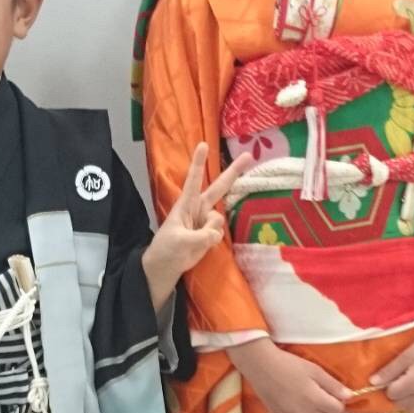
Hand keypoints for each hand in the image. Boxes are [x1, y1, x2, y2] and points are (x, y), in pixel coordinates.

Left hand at [142, 142, 251, 311]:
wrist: (165, 268)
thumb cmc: (166, 249)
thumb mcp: (180, 241)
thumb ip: (200, 236)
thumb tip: (217, 234)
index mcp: (186, 204)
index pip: (194, 180)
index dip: (199, 163)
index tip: (203, 144)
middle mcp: (198, 208)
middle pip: (219, 187)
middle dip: (233, 172)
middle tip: (248, 155)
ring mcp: (205, 221)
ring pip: (219, 219)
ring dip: (211, 230)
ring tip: (196, 241)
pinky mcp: (210, 234)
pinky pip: (220, 233)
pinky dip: (213, 240)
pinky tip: (202, 246)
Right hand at [231, 339, 352, 412]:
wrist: (261, 368)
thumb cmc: (289, 365)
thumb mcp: (315, 370)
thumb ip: (333, 385)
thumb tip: (350, 396)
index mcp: (315, 400)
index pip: (338, 410)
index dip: (340, 403)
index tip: (335, 394)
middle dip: (332, 411)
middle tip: (326, 398)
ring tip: (315, 405)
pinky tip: (304, 412)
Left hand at [370, 318, 413, 412]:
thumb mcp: (407, 354)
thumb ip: (389, 371)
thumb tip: (371, 383)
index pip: (391, 394)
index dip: (390, 385)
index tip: (395, 375)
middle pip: (401, 404)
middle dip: (398, 394)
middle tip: (405, 378)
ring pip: (413, 409)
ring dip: (409, 401)